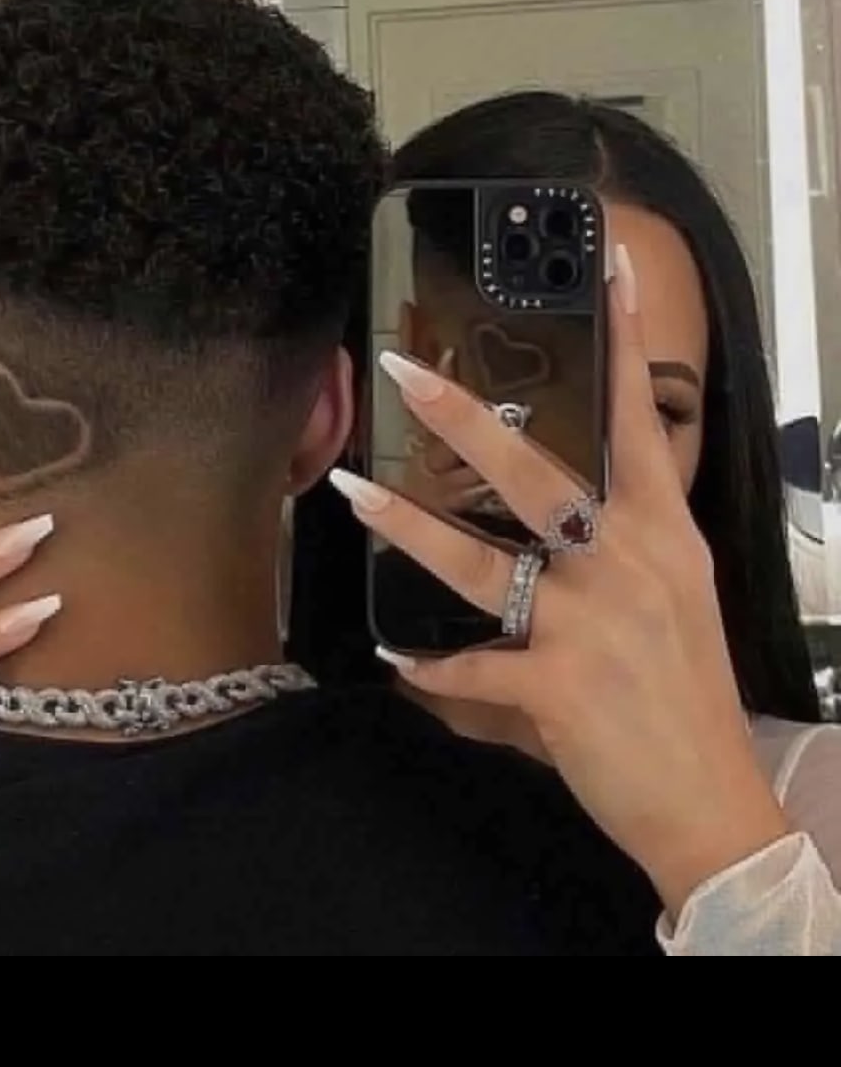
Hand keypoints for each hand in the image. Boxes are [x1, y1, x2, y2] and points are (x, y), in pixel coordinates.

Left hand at [332, 247, 788, 919]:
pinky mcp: (558, 685)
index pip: (639, 420)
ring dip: (407, 526)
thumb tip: (564, 513)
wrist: (713, 801)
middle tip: (406, 371)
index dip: (623, 340)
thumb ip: (620, 545)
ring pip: (480, 560)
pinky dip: (432, 669)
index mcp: (664, 534)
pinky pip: (471, 668)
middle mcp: (629, 565)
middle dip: (464, 418)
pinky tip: (400, 659)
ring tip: (352, 490)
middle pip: (535, 472)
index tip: (603, 264)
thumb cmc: (690, 695)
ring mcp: (592, 623)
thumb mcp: (676, 598)